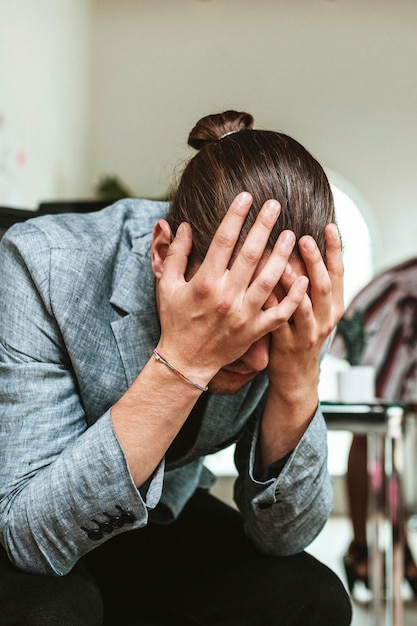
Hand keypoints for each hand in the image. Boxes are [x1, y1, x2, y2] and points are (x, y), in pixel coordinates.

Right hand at [155, 193, 308, 383]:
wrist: (185, 360)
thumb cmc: (175, 321)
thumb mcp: (166, 286)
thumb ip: (175, 255)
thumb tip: (183, 226)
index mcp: (204, 282)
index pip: (223, 241)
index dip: (235, 216)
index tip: (246, 197)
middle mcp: (225, 296)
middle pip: (249, 255)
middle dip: (263, 227)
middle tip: (275, 205)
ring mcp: (243, 315)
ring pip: (268, 280)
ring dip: (281, 256)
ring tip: (292, 235)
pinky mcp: (254, 331)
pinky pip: (279, 313)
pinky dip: (293, 297)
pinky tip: (304, 279)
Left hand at [266, 223, 343, 398]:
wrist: (296, 377)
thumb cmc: (301, 333)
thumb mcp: (315, 309)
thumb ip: (309, 281)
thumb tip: (298, 243)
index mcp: (334, 306)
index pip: (338, 273)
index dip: (335, 250)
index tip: (329, 226)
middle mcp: (325, 318)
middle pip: (322, 285)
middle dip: (315, 261)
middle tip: (303, 238)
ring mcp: (307, 333)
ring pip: (303, 305)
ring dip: (294, 283)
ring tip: (284, 263)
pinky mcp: (287, 344)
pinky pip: (279, 321)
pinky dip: (272, 304)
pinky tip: (262, 289)